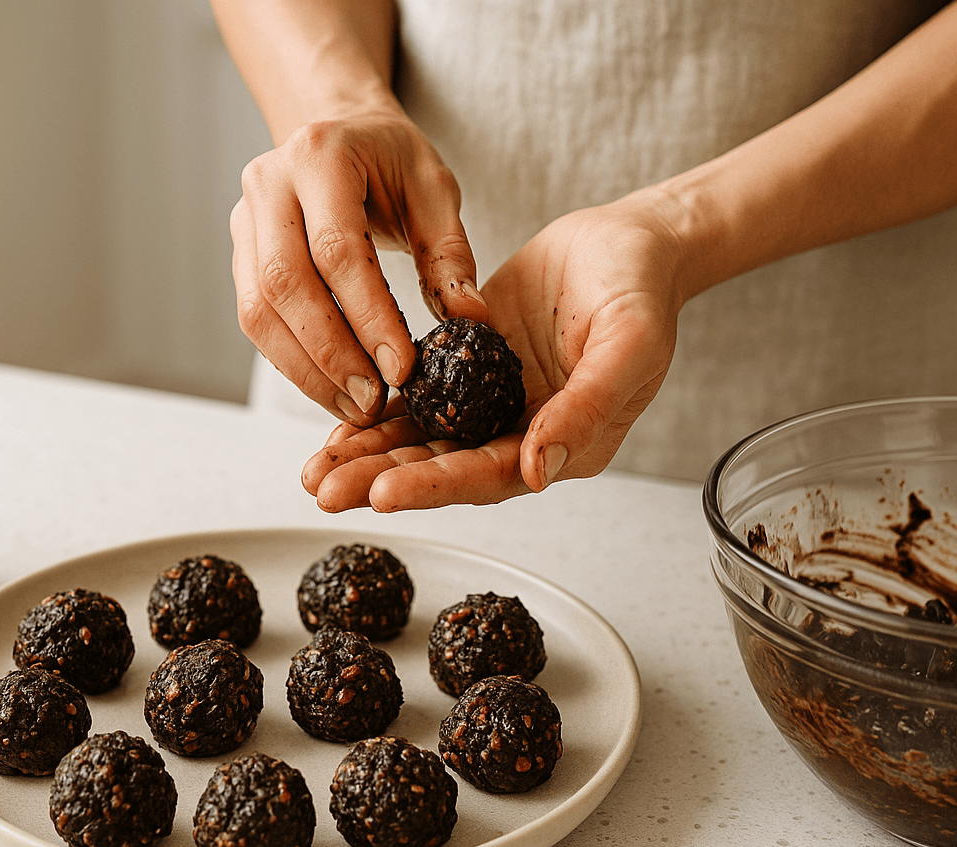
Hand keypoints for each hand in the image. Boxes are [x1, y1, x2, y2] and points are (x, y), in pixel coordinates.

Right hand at [231, 111, 487, 425]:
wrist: (339, 130)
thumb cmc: (391, 161)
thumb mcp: (435, 188)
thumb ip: (451, 254)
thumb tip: (471, 320)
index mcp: (320, 155)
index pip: (337, 250)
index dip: (368, 317)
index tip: (402, 370)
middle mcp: (268, 184)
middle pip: (286, 285)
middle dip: (332, 354)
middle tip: (375, 401)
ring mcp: (244, 220)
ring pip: (258, 311)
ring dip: (306, 370)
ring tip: (356, 407)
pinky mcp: (240, 255)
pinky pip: (255, 319)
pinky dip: (292, 362)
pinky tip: (332, 389)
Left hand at [302, 192, 686, 510]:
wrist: (628, 244)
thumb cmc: (641, 292)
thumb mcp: (629, 345)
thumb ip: (588, 407)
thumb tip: (538, 469)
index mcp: (566, 445)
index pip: (492, 474)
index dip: (437, 484)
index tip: (384, 493)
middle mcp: (524, 436)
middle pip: (445, 468)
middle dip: (383, 482)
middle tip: (325, 492)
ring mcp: (493, 405)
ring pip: (423, 440)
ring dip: (370, 457)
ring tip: (315, 473)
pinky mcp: (468, 369)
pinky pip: (418, 398)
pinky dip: (378, 412)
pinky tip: (337, 427)